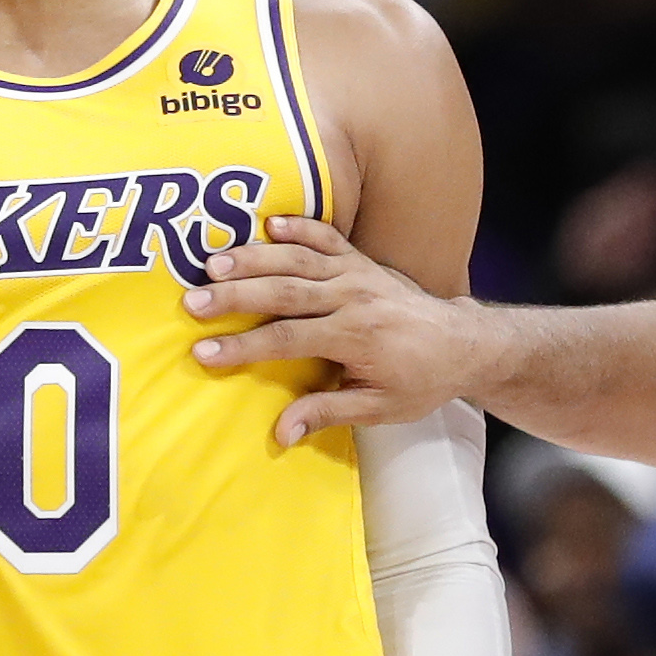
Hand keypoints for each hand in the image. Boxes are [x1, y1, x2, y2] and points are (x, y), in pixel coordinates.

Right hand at [185, 218, 471, 444]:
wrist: (463, 343)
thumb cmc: (420, 380)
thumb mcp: (379, 409)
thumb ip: (327, 413)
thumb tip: (280, 433)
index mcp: (354, 337)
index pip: (287, 339)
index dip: (243, 346)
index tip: (204, 353)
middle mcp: (352, 297)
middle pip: (283, 291)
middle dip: (234, 296)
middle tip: (192, 302)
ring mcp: (357, 273)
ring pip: (297, 259)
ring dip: (253, 257)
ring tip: (212, 261)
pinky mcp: (361, 260)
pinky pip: (327, 237)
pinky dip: (299, 227)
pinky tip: (268, 222)